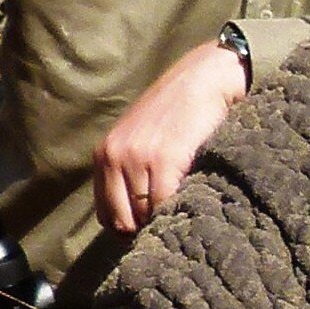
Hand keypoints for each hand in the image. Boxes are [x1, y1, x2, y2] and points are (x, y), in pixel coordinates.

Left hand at [96, 39, 250, 235]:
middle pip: (122, 219)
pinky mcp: (164, 158)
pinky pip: (164, 202)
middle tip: (168, 227)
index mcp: (105, 153)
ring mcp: (137, 157)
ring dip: (162, 221)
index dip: (127, 228)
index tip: (149, 230)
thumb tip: (138, 216)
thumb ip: (129, 169)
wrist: (204, 78)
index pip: (106, 213)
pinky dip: (176, 210)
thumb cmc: (177, 109)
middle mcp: (114, 155)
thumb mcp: (140, 137)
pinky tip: (190, 204)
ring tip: (181, 216)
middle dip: (144, 230)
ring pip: (144, 214)